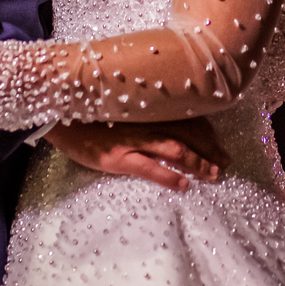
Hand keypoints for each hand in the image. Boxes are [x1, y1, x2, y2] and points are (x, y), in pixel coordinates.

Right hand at [46, 117, 228, 190]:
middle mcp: (146, 119)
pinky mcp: (118, 157)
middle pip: (189, 133)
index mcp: (148, 104)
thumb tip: (162, 115)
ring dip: (199, 163)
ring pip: (177, 149)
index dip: (208, 131)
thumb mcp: (119, 100)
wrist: (58, 111)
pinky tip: (184, 185)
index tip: (220, 143)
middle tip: (226, 163)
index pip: (187, 116)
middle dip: (210, 149)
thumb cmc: (89, 106)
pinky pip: (150, 167)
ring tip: (214, 175)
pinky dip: (170, 176)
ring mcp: (133, 138)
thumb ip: (141, 106)